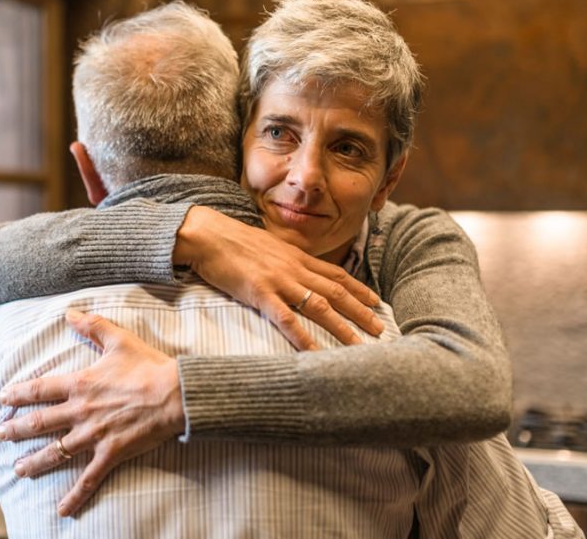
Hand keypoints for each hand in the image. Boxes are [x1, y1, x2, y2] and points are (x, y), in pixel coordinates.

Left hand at [0, 310, 184, 516]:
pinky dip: (75, 495)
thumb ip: (92, 325)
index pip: (39, 390)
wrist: (176, 394)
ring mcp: (94, 435)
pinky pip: (89, 478)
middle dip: (16, 430)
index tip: (2, 400)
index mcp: (80, 384)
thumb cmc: (149, 366)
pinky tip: (62, 510)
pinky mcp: (111, 453)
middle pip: (40, 423)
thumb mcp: (119, 339)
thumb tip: (69, 312)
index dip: (18, 395)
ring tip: (18, 470)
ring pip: (56, 452)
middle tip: (0, 435)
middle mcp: (81, 411)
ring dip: (34, 462)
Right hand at [173, 206, 383, 349]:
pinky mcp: (260, 293)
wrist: (207, 234)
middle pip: (336, 291)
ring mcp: (279, 281)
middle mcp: (294, 268)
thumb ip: (284, 260)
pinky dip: (303, 337)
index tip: (376, 302)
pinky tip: (314, 353)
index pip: (336, 274)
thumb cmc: (232, 241)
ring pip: (319, 306)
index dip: (359, 288)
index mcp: (296, 257)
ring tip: (358, 345)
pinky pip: (286, 319)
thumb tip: (295, 272)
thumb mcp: (267, 247)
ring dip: (341, 327)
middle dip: (361, 311)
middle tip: (380, 329)